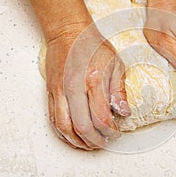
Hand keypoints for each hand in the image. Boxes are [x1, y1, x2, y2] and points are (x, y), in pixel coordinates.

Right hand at [46, 24, 130, 149]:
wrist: (68, 33)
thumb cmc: (93, 46)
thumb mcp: (116, 64)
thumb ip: (119, 91)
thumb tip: (124, 112)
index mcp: (93, 80)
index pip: (102, 117)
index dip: (111, 131)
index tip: (116, 133)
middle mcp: (73, 88)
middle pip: (82, 127)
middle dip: (95, 141)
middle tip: (104, 142)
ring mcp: (59, 91)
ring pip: (64, 127)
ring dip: (78, 141)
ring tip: (90, 143)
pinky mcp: (51, 92)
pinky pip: (53, 119)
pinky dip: (63, 132)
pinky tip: (73, 136)